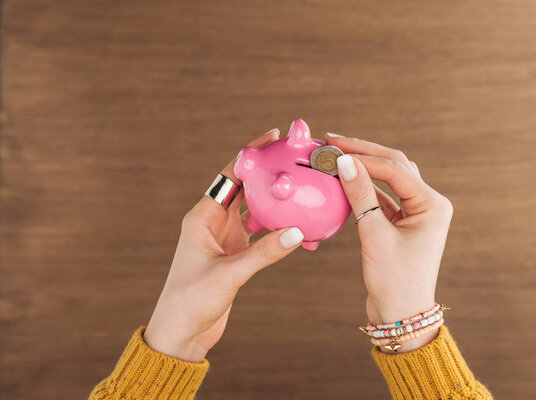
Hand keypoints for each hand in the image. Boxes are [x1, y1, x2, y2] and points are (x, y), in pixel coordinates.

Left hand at [144, 129, 304, 361]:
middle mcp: (213, 222)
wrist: (181, 333)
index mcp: (202, 217)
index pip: (230, 176)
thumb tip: (298, 232)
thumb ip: (263, 253)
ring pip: (255, 209)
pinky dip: (277, 226)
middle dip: (267, 173)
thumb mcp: (229, 274)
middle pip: (244, 188)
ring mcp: (225, 237)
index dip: (251, 155)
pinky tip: (297, 223)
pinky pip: (261, 232)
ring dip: (275, 199)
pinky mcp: (235, 253)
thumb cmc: (191, 301)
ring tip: (300, 186)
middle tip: (294, 156)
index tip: (273, 137)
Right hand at [327, 134, 452, 351]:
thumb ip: (360, 196)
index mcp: (432, 204)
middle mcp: (428, 204)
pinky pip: (382, 197)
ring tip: (337, 155)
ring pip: (389, 179)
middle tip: (333, 141)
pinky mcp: (402, 223)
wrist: (402, 315)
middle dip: (364, 152)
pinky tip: (345, 180)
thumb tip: (343, 161)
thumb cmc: (394, 281)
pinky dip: (363, 187)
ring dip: (364, 167)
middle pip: (394, 166)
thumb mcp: (374, 236)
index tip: (333, 149)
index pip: (394, 169)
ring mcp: (416, 213)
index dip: (362, 157)